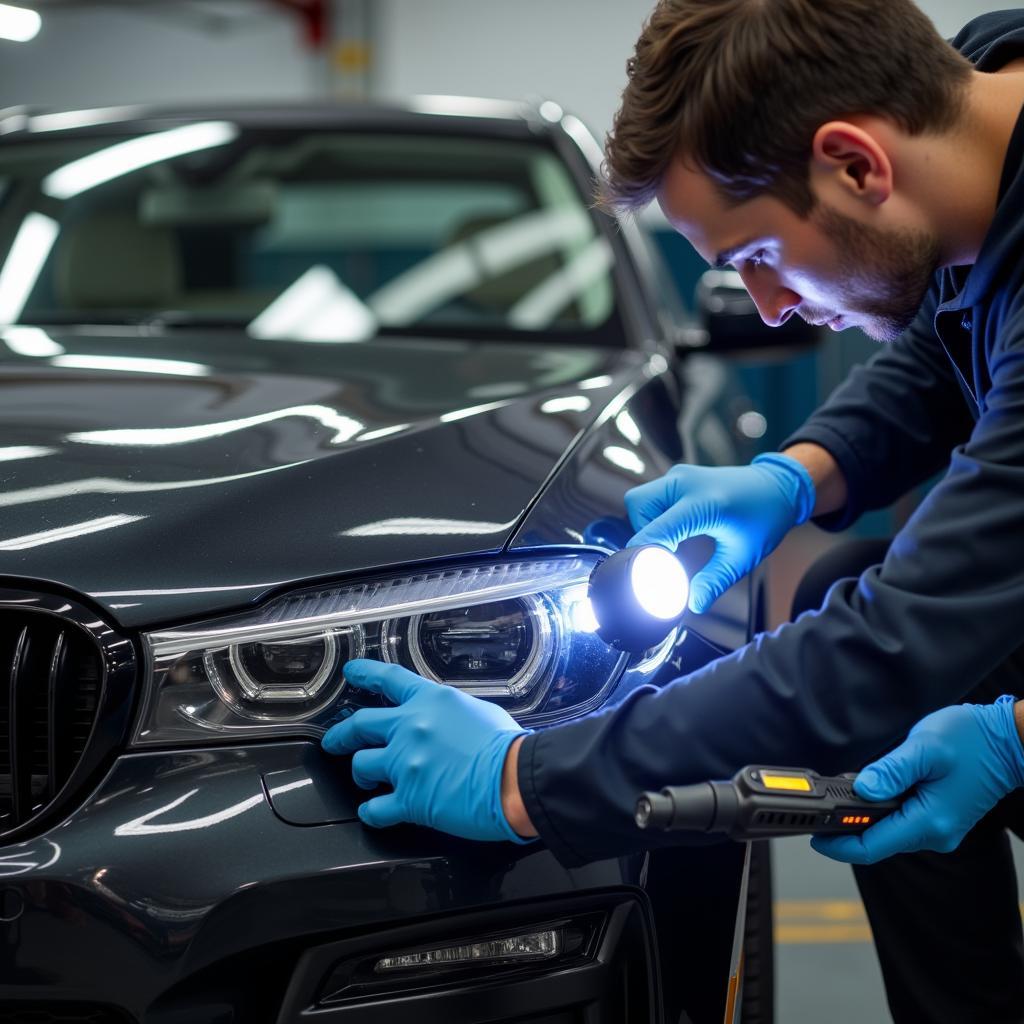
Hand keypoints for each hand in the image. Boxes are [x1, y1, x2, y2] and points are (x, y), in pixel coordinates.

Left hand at [321, 659, 529, 842]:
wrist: (515, 778)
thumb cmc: (506, 746)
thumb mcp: (478, 710)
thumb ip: (451, 713)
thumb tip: (445, 721)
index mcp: (430, 701)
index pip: (388, 679)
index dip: (364, 672)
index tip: (351, 672)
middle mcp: (410, 727)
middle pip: (359, 724)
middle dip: (342, 734)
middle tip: (335, 740)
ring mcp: (405, 763)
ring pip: (361, 765)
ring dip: (360, 774)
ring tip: (366, 782)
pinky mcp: (409, 798)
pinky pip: (375, 808)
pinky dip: (371, 811)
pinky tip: (373, 811)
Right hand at [623, 454, 814, 612]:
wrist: (778, 486)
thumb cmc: (764, 518)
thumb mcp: (742, 557)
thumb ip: (714, 581)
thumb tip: (693, 604)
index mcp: (704, 503)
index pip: (655, 531)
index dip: (646, 557)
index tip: (652, 575)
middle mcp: (686, 483)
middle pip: (637, 507)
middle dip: (644, 534)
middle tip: (666, 553)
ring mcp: (680, 476)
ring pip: (639, 501)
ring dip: (648, 524)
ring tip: (675, 541)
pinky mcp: (678, 476)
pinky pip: (651, 496)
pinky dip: (655, 515)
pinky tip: (679, 529)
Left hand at [812, 697, 1023, 864]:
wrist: (1007, 741)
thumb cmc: (972, 741)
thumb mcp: (924, 748)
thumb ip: (891, 771)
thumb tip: (862, 789)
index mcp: (928, 822)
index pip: (872, 847)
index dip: (839, 845)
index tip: (816, 836)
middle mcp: (934, 834)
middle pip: (878, 842)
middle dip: (849, 826)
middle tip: (828, 801)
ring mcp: (938, 829)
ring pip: (889, 832)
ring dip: (866, 816)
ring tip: (849, 789)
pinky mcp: (939, 819)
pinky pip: (902, 822)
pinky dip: (883, 810)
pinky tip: (876, 788)